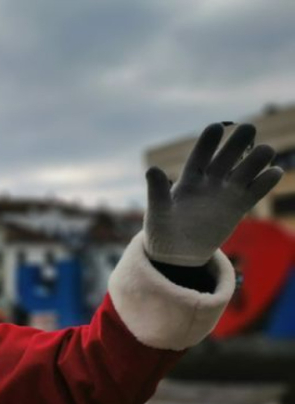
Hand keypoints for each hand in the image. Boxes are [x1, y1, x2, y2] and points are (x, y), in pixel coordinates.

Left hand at [144, 123, 283, 265]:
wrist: (178, 254)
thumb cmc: (162, 231)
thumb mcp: (157, 213)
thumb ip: (157, 192)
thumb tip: (152, 169)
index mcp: (188, 180)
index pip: (200, 156)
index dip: (208, 142)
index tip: (216, 127)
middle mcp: (210, 181)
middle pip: (227, 156)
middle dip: (237, 142)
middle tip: (248, 128)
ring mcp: (226, 193)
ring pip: (246, 169)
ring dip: (257, 159)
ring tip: (265, 151)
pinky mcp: (239, 207)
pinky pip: (255, 191)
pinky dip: (266, 181)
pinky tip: (274, 172)